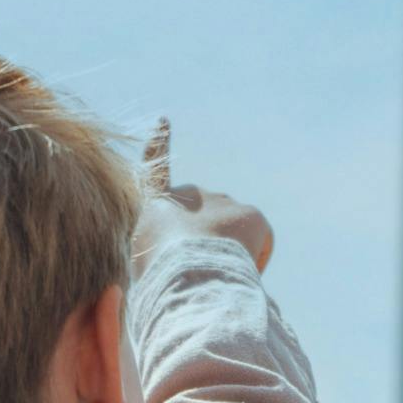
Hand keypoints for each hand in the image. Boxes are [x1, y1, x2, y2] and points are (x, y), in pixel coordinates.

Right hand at [137, 118, 272, 270]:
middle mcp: (189, 193)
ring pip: (234, 232)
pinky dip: (258, 256)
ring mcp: (221, 200)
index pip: (154, 171)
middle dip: (210, 239)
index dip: (158, 145)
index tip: (164, 121)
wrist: (184, 271)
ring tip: (222, 278)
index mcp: (155, 205)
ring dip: (233, 251)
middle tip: (206, 272)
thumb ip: (155, 260)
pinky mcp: (250, 213)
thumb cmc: (157, 281)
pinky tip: (248, 273)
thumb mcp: (142, 270)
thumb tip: (170, 279)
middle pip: (205, 217)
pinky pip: (259, 241)